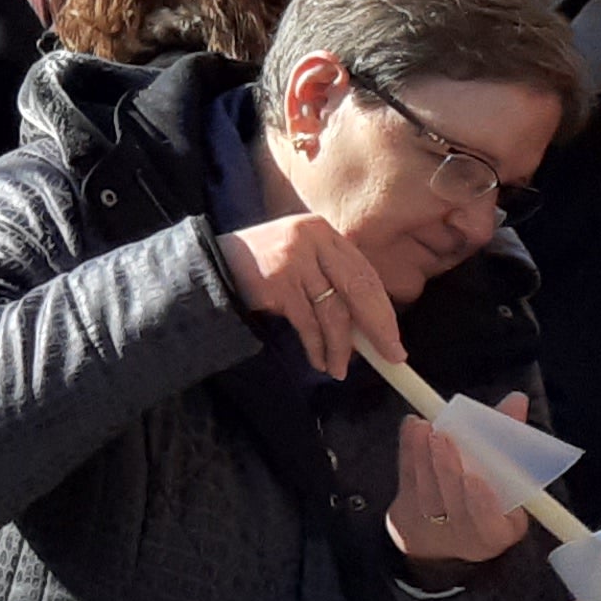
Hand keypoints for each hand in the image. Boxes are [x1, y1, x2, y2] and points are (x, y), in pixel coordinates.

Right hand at [213, 211, 402, 377]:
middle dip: (377, 328)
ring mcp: (293, 260)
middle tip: (391, 356)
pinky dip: (317, 347)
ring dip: (341, 348)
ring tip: (340, 369)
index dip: (383, 309)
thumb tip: (370, 324)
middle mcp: (311, 239)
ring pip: (333, 312)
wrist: (207, 265)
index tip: (393, 338)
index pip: (364, 273)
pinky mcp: (277, 283)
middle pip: (357, 289)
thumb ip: (330, 277)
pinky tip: (319, 360)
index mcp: (322, 231)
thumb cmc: (260, 267)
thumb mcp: (300, 259)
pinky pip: (308, 324)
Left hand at [387, 394, 534, 565]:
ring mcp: (433, 529)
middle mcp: (466, 535)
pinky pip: (407, 483)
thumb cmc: (484, 494)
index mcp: (499, 530)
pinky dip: (408, 454)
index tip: (473, 478)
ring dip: (422, 457)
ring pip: (425, 494)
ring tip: (423, 428)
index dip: (481, 503)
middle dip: (446, 469)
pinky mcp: (405, 516)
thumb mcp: (505, 473)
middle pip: (452, 505)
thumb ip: (508, 438)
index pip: (490, 524)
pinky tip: (412, 429)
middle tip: (442, 437)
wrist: (447, 528)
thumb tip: (517, 399)